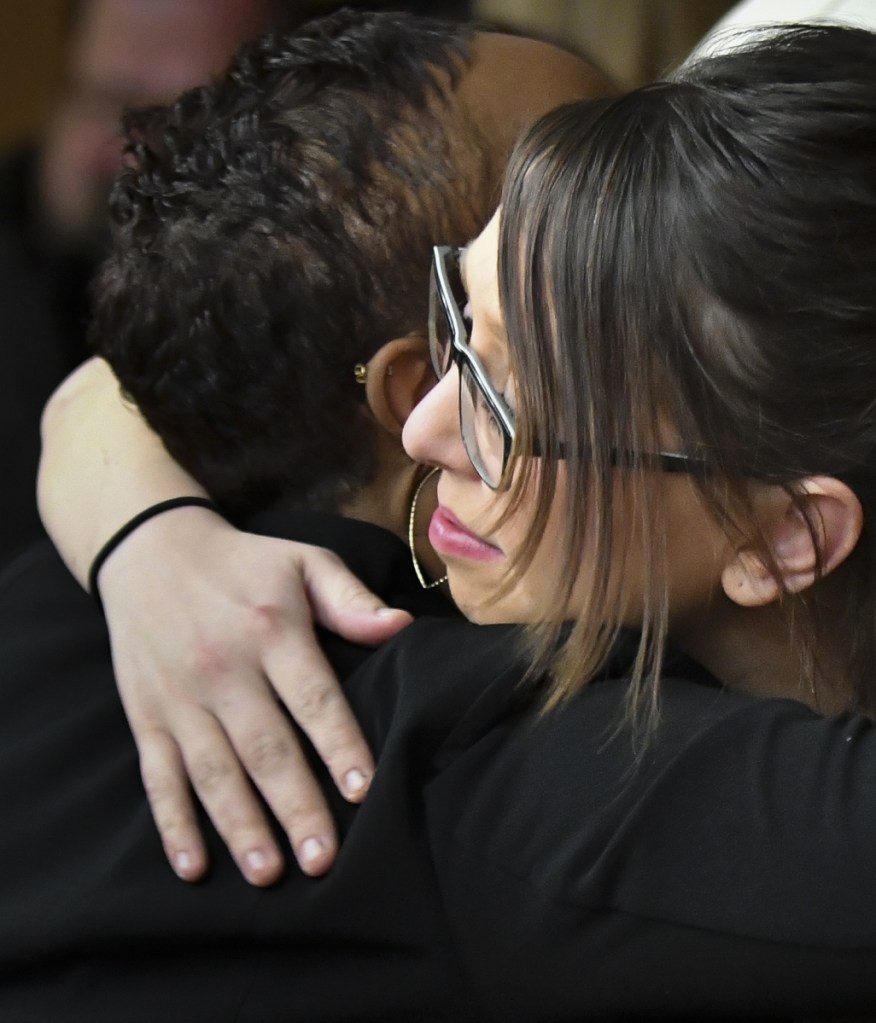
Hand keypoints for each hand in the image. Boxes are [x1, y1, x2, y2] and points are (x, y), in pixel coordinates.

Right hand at [98, 504, 411, 885]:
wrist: (149, 551)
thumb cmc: (245, 564)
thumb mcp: (303, 563)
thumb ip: (350, 599)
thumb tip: (401, 625)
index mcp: (272, 631)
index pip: (313, 698)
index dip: (339, 745)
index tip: (363, 792)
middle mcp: (225, 668)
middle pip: (266, 747)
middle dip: (295, 806)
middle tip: (322, 860)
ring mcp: (180, 697)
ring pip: (213, 771)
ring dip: (240, 826)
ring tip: (268, 874)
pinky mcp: (146, 716)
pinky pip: (158, 776)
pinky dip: (173, 823)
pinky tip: (193, 866)